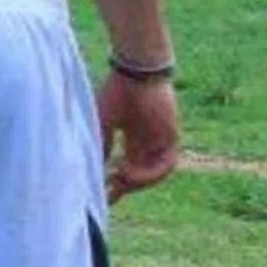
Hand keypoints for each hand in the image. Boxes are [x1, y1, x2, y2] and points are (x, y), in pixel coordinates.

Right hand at [97, 70, 180, 201]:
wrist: (136, 71)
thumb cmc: (117, 90)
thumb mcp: (104, 123)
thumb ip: (102, 146)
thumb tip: (94, 170)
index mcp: (134, 137)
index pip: (127, 167)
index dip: (115, 183)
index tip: (102, 195)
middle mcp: (149, 142)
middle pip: (140, 174)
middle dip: (125, 187)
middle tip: (108, 195)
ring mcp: (162, 140)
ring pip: (155, 173)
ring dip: (138, 182)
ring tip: (120, 183)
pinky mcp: (172, 137)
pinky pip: (166, 164)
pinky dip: (149, 174)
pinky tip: (130, 174)